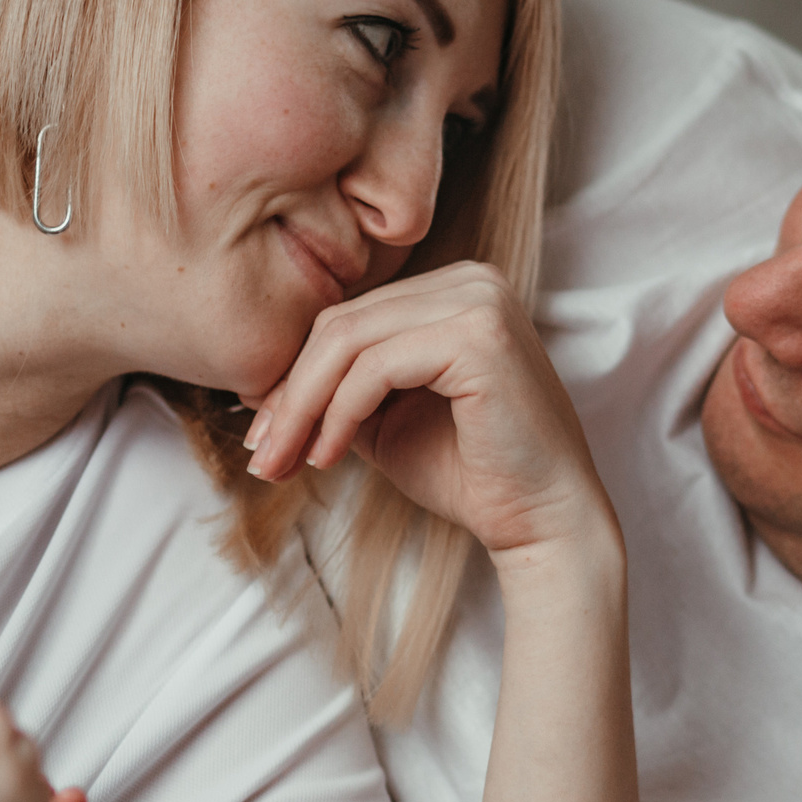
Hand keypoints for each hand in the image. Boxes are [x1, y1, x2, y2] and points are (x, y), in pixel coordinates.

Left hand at [245, 263, 617, 562]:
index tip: (262, 435)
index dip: (295, 378)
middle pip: (341, 323)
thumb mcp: (385, 423)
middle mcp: (471, 280)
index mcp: (452, 290)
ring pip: (348, 340)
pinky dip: (339, 413)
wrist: (542, 521)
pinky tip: (328, 455)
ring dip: (304, 407)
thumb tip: (259, 389)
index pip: (348, 319)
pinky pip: (376, 366)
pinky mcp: (478, 335)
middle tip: (261, 455)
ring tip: (282, 461)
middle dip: (291, 394)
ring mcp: (479, 300)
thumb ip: (336, 392)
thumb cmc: (471, 475)